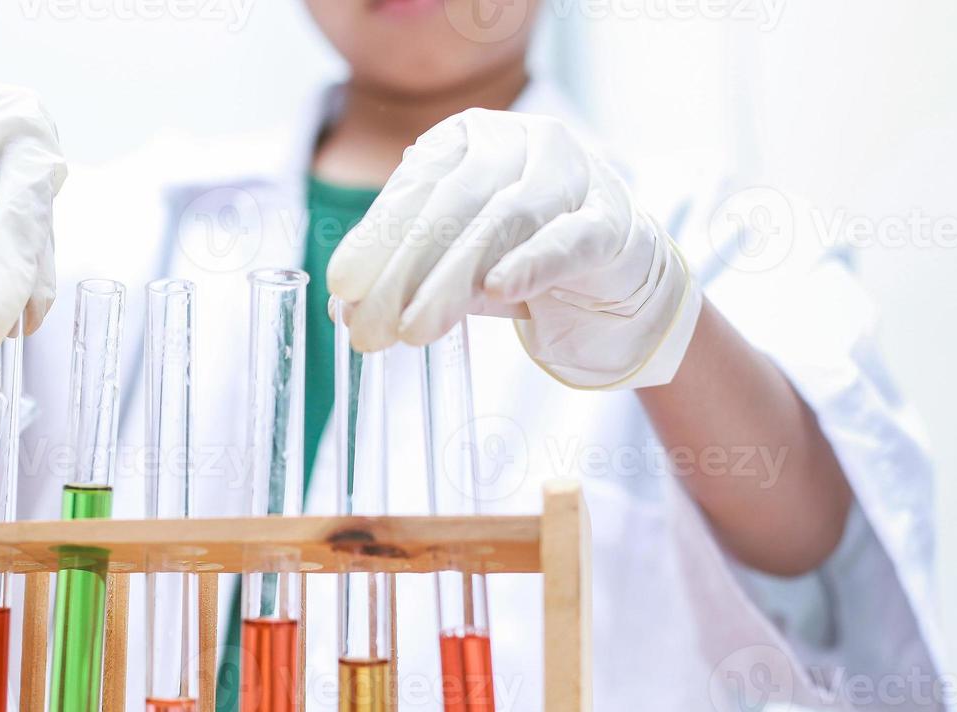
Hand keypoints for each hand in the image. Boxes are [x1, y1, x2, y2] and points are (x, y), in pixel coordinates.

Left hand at [327, 110, 700, 389]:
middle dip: (405, 267)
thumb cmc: (520, 259)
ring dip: (452, 277)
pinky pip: (569, 239)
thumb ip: (405, 275)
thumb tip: (344, 308)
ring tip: (414, 328)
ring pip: (505, 217)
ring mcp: (574, 175)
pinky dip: (531, 262)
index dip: (377, 238)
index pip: (417, 186)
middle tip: (370, 326)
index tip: (342, 288)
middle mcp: (524, 141)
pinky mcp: (611, 222)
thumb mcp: (453, 264)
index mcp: (473, 138)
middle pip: (455, 200)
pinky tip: (498, 288)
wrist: (614, 279)